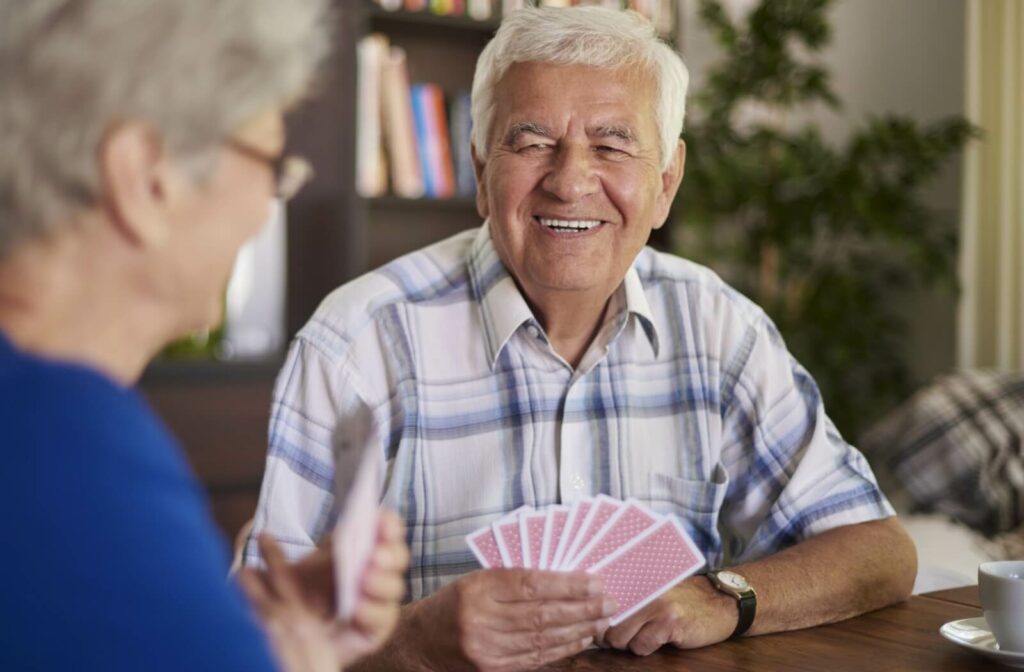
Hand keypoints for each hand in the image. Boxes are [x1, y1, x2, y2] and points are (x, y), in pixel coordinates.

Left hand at [240, 511, 409, 670]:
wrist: (303, 635)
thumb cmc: (301, 595)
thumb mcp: (288, 574)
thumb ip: (279, 559)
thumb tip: (260, 537)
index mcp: (365, 546)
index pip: (387, 528)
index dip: (388, 523)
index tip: (379, 520)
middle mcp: (379, 569)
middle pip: (398, 556)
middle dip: (389, 553)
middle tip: (374, 555)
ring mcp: (381, 599)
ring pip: (395, 587)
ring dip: (382, 582)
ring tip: (364, 580)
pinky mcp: (380, 626)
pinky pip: (385, 619)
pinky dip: (372, 612)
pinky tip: (357, 609)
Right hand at [406, 568, 616, 671]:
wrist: (418, 643)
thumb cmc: (453, 604)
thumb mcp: (478, 580)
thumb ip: (515, 580)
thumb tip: (566, 580)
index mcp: (478, 588)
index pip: (531, 584)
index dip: (567, 584)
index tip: (595, 581)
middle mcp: (482, 619)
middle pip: (542, 613)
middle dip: (582, 607)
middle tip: (609, 601)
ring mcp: (487, 649)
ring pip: (543, 637)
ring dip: (579, 628)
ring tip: (602, 619)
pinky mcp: (493, 669)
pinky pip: (536, 657)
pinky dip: (563, 647)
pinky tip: (581, 638)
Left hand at [596, 576, 735, 655]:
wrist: (720, 602)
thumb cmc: (682, 599)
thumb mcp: (651, 592)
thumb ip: (627, 598)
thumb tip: (594, 617)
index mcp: (634, 579)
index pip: (601, 600)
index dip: (596, 620)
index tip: (596, 628)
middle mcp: (641, 589)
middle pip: (606, 624)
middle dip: (611, 637)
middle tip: (625, 636)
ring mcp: (655, 605)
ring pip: (621, 638)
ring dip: (631, 643)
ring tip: (646, 634)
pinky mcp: (670, 622)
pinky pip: (642, 646)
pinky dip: (648, 647)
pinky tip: (662, 637)